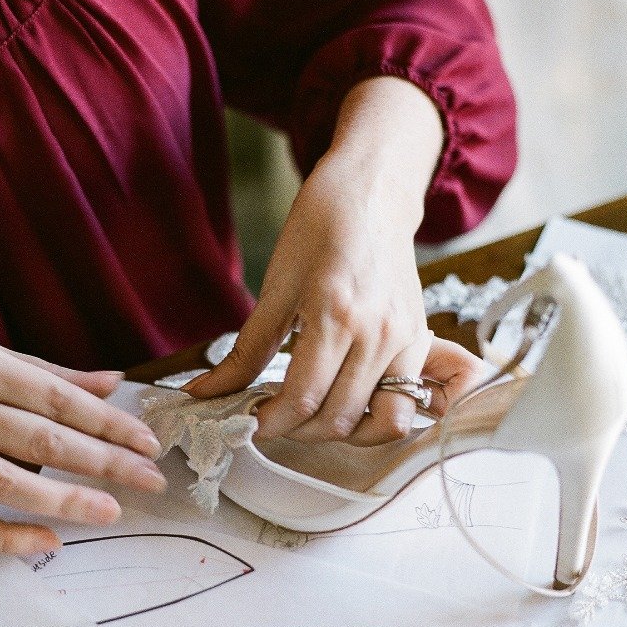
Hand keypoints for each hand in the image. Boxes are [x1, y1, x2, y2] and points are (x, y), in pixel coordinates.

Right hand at [0, 309, 164, 554]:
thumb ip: (41, 369)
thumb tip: (111, 382)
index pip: (55, 397)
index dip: (107, 423)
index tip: (147, 442)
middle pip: (39, 440)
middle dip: (102, 463)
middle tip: (149, 480)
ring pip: (1, 482)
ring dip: (62, 501)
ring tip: (110, 511)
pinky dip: (1, 536)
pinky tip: (45, 541)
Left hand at [187, 79, 483, 441]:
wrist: (372, 194)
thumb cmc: (320, 228)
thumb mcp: (275, 286)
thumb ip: (245, 351)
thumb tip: (205, 392)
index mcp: (334, 314)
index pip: (302, 398)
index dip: (270, 422)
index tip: (251, 421)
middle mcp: (377, 333)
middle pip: (339, 419)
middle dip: (298, 431)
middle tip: (275, 418)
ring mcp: (405, 340)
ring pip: (381, 423)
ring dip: (342, 433)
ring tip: (312, 417)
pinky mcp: (420, 342)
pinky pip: (406, 404)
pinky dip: (376, 419)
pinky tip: (346, 405)